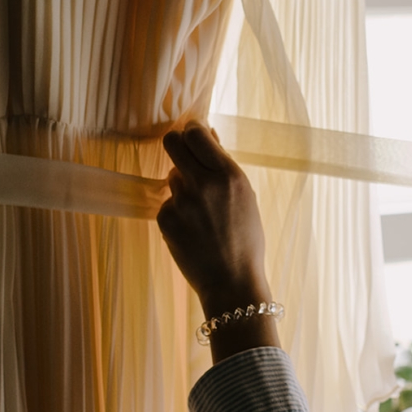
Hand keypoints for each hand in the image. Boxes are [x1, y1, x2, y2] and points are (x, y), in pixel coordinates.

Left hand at [157, 121, 271, 320]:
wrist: (232, 280)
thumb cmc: (245, 238)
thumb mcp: (246, 196)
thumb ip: (224, 164)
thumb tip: (208, 132)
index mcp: (229, 175)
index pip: (195, 132)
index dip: (191, 131)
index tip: (194, 137)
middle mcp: (204, 184)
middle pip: (172, 142)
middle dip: (177, 145)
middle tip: (185, 158)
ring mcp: (182, 202)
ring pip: (171, 176)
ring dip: (182, 186)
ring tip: (201, 211)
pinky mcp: (166, 219)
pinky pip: (167, 202)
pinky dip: (177, 211)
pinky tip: (193, 229)